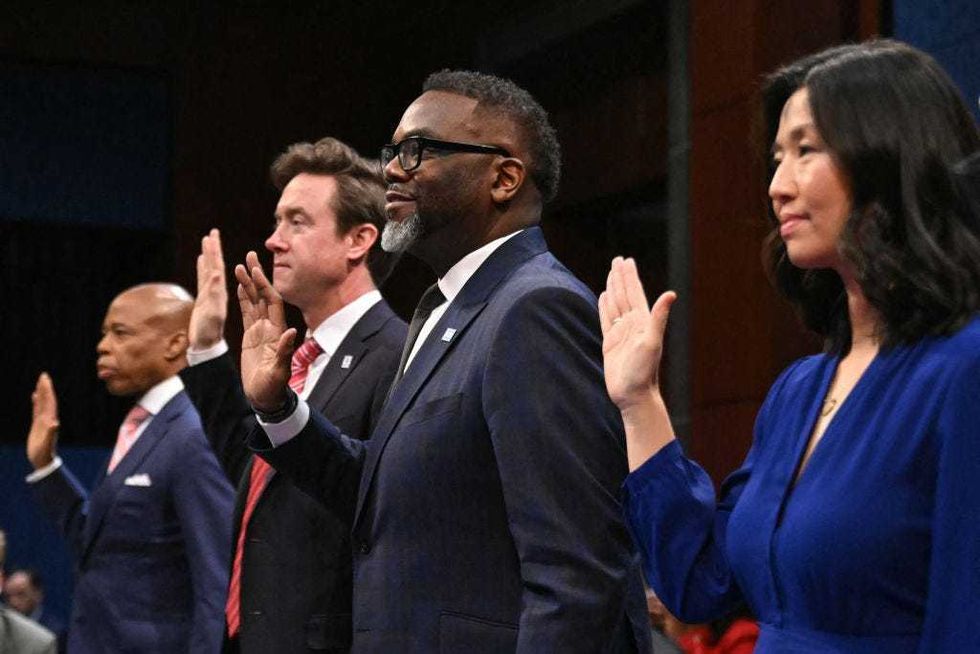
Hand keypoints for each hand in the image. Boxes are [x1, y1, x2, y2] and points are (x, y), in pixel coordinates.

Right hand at [27, 372, 59, 468]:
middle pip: (47, 400)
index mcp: (50, 421)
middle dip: (45, 388)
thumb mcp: (47, 445)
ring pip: (42, 403)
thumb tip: (54, 424)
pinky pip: (37, 410)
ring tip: (40, 381)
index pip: (49, 403)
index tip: (46, 380)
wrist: (43, 461)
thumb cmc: (44, 454)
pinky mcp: (38, 425)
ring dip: (42, 392)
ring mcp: (43, 421)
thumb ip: (51, 434)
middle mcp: (48, 419)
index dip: (47, 392)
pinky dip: (36, 402)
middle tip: (44, 375)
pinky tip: (34, 395)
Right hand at [189, 228, 227, 348]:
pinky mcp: (205, 300)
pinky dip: (203, 268)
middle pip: (220, 267)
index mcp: (228, 295)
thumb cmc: (210, 337)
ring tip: (207, 239)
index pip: (227, 270)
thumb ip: (215, 296)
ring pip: (211, 270)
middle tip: (214, 232)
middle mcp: (222, 293)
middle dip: (216, 250)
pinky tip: (200, 259)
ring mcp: (214, 296)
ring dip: (209, 255)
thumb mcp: (214, 316)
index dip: (223, 252)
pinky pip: (204, 279)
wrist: (205, 349)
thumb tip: (218, 275)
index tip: (225, 242)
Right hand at [235, 251, 296, 411]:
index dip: (264, 284)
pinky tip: (239, 286)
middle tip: (250, 254)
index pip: (271, 301)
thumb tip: (292, 332)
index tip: (256, 269)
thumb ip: (285, 351)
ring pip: (253, 301)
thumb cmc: (273, 387)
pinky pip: (246, 313)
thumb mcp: (279, 371)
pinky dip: (243, 299)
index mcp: (277, 331)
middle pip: (263, 295)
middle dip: (256, 275)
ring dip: (247, 284)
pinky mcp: (251, 336)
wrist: (266, 398)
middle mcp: (270, 327)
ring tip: (240, 265)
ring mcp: (260, 331)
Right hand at [598, 257, 675, 410]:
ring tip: (610, 273)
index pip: (634, 293)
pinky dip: (604, 306)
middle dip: (620, 277)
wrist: (634, 395)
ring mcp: (621, 333)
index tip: (626, 261)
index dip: (630, 276)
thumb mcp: (652, 343)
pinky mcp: (611, 343)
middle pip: (624, 294)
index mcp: (642, 322)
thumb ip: (659, 317)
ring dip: (613, 288)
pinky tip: (604, 297)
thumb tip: (671, 294)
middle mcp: (632, 325)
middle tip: (617, 259)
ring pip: (615, 304)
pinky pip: (606, 319)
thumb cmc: (644, 373)